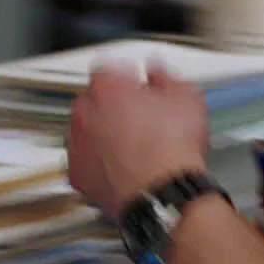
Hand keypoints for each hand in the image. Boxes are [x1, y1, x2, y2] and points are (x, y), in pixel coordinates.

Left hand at [66, 63, 210, 218]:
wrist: (162, 193)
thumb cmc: (172, 149)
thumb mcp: (186, 99)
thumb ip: (166, 78)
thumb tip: (158, 74)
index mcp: (108, 87)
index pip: (108, 70)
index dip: (126, 78)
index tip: (138, 86)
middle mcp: (85, 112)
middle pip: (93, 101)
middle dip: (112, 107)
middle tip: (137, 118)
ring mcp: (78, 144)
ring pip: (86, 132)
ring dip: (103, 135)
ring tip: (133, 147)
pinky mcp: (77, 175)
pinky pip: (86, 162)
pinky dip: (100, 164)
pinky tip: (123, 168)